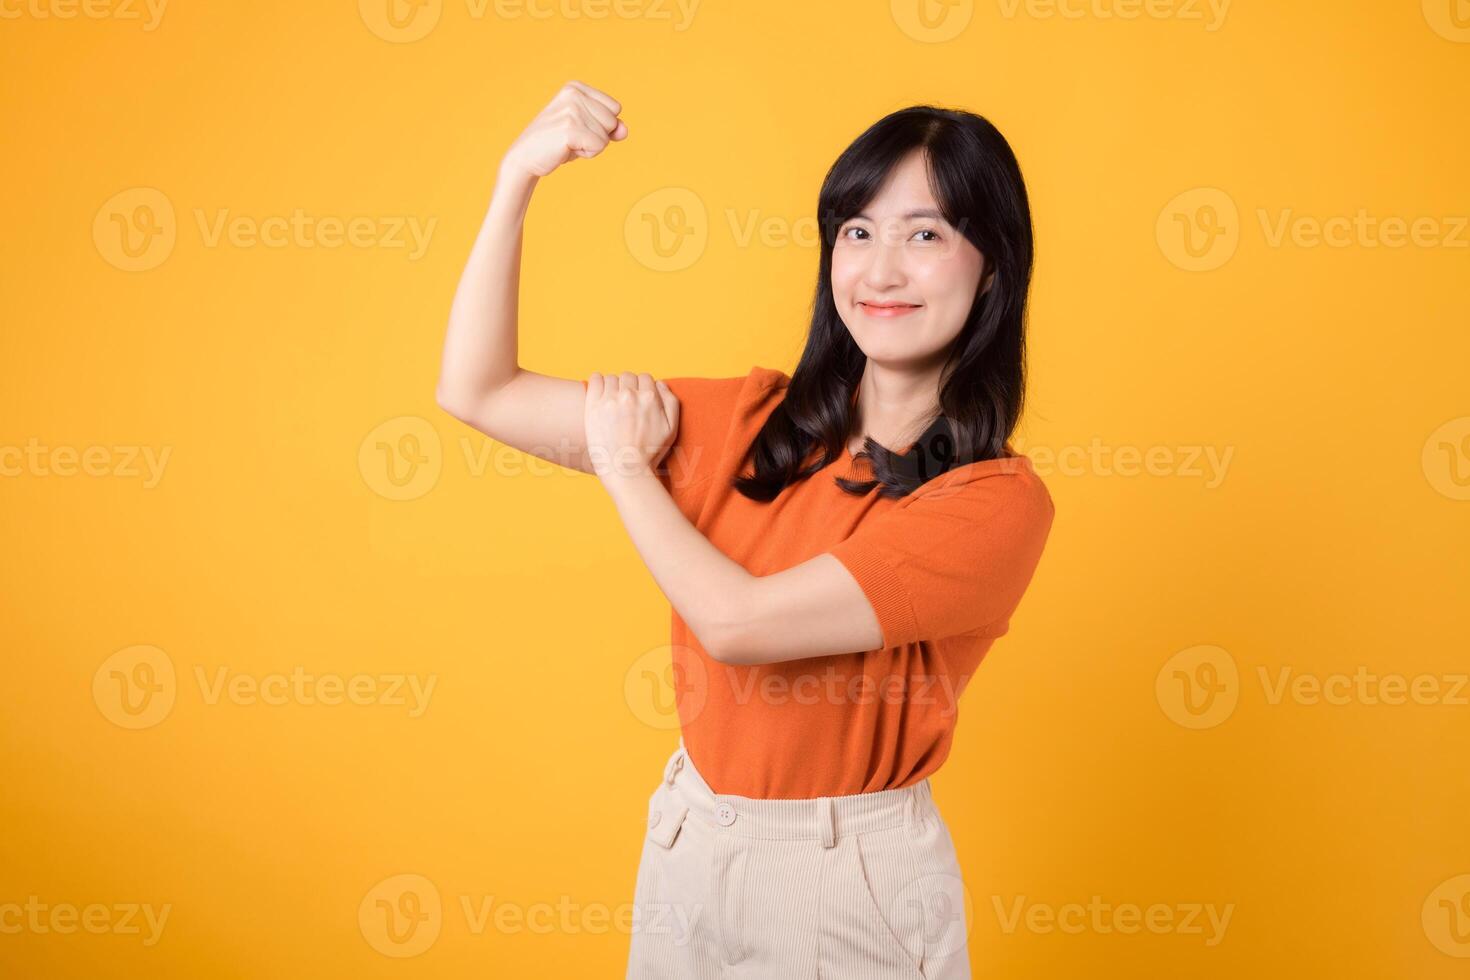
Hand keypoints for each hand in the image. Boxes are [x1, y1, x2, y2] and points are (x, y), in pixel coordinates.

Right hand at [501, 80, 627, 180]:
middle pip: (612, 121)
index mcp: (576, 87)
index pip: (615, 108)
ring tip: (567, 143)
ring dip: (590, 146)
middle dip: (597, 136)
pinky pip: (599, 146)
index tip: (577, 128)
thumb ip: (609, 127)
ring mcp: (572, 109)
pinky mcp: (570, 127)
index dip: (601, 125)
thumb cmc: (558, 143)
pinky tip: (566, 149)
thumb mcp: (587, 130)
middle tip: (571, 138)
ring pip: (606, 136)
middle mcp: (574, 94)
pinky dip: (586, 154)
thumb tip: (624, 130)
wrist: (526, 157)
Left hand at [583, 372, 678, 482]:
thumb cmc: (650, 453)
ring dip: (614, 386)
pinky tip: (600, 392)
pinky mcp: (593, 405)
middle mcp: (630, 395)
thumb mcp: (671, 429)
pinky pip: (596, 379)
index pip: (646, 378)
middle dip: (629, 386)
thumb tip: (660, 383)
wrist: (625, 470)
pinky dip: (598, 381)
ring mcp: (610, 399)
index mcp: (650, 398)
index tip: (639, 398)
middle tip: (626, 402)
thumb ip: (671, 402)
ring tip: (613, 401)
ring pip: (612, 378)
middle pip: (629, 376)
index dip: (644, 387)